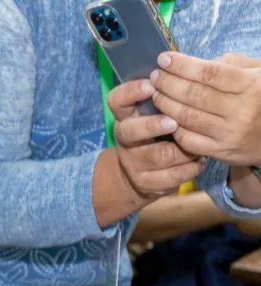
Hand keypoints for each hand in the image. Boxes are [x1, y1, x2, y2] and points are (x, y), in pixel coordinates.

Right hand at [108, 78, 203, 201]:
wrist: (143, 175)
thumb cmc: (159, 134)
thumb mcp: (157, 112)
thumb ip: (167, 95)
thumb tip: (189, 73)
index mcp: (127, 116)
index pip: (117, 100)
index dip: (131, 92)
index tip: (150, 85)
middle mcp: (125, 139)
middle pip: (129, 131)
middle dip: (151, 126)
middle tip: (172, 123)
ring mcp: (133, 162)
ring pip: (157, 156)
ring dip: (182, 151)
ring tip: (198, 147)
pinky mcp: (145, 182)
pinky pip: (170, 177)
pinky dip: (189, 169)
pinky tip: (199, 162)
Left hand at [152, 52, 260, 167]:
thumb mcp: (257, 74)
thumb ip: (231, 64)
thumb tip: (196, 64)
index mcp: (251, 86)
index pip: (210, 73)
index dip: (183, 65)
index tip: (164, 59)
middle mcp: (241, 110)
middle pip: (194, 94)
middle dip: (168, 83)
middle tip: (155, 76)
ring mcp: (229, 133)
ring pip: (187, 117)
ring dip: (165, 104)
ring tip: (155, 93)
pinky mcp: (220, 151)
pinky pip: (188, 140)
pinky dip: (173, 128)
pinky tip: (165, 117)